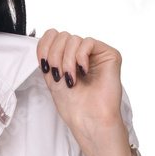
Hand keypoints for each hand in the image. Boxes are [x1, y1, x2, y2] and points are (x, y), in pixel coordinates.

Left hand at [36, 30, 128, 155]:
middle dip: (55, 56)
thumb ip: (47, 56)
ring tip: (71, 78)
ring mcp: (95, 54)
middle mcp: (81, 54)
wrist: (88, 119)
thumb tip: (46, 37)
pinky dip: (81, 56)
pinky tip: (83, 71)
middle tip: (59, 75)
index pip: (52, 36)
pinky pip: (88, 42)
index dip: (45, 47)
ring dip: (67, 60)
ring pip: (74, 39)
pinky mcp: (109, 55)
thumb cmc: (73, 105)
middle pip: (62, 36)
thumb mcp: (51, 76)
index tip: (45, 65)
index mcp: (67, 58)